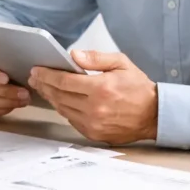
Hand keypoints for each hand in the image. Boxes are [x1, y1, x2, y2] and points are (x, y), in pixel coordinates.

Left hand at [28, 50, 158, 144]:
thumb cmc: (138, 88)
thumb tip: (73, 55)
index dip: (47, 75)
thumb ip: (96, 58)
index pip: (64, 81)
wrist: (154, 115)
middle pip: (59, 95)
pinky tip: (59, 100)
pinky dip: (63, 109)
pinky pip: (71, 120)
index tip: (37, 70)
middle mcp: (95, 108)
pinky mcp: (94, 134)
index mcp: (101, 88)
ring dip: (50, 98)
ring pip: (62, 109)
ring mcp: (93, 123)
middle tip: (35, 78)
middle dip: (44, 85)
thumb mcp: (121, 63)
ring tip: (44, 88)